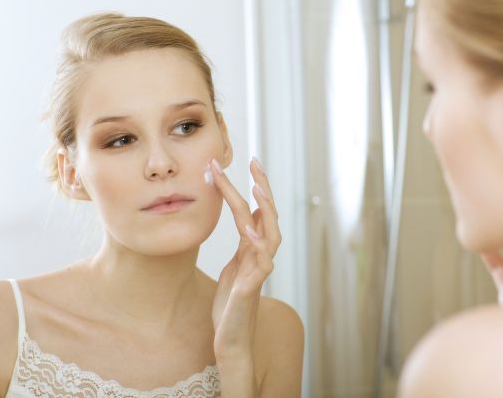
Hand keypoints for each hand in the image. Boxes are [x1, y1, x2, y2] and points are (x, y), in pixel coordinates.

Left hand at [209, 157, 280, 361]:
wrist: (231, 340)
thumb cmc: (231, 304)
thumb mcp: (236, 266)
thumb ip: (245, 242)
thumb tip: (253, 215)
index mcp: (253, 248)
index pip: (258, 209)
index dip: (256, 186)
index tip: (248, 161)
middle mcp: (260, 255)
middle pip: (269, 215)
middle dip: (263, 188)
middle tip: (254, 162)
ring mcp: (258, 270)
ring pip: (271, 234)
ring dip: (266, 210)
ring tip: (258, 187)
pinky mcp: (251, 287)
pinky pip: (260, 262)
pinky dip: (258, 245)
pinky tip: (250, 229)